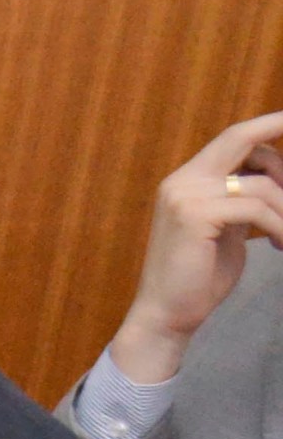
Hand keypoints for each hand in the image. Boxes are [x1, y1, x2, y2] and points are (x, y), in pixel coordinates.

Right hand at [110, 113, 282, 384]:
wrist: (167, 314)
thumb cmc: (199, 277)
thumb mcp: (227, 230)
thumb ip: (244, 202)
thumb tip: (279, 185)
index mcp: (187, 180)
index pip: (233, 138)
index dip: (269, 124)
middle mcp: (182, 180)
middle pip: (241, 141)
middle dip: (282, 162)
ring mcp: (185, 195)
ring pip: (260, 185)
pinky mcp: (194, 216)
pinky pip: (256, 209)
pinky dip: (279, 227)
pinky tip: (279, 245)